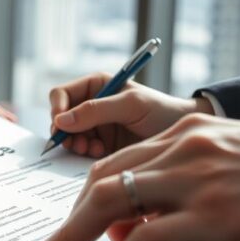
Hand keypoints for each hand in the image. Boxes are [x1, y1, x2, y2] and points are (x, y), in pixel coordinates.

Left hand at [27, 113, 239, 240]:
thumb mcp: (233, 164)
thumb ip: (185, 184)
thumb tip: (139, 228)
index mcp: (190, 131)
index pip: (122, 159)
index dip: (90, 193)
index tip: (71, 220)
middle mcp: (184, 149)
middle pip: (103, 178)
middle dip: (67, 217)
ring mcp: (195, 183)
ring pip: (110, 203)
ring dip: (71, 239)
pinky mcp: (210, 219)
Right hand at [49, 73, 213, 157]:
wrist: (182, 136)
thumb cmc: (162, 111)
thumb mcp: (131, 106)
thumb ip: (96, 110)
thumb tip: (60, 121)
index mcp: (96, 86)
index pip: (61, 94)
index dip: (57, 108)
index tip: (60, 124)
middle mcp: (91, 105)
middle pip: (60, 118)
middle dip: (66, 132)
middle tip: (78, 143)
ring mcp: (94, 127)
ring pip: (67, 137)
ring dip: (75, 144)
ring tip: (92, 150)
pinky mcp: (100, 147)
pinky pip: (80, 151)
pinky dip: (84, 154)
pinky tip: (100, 154)